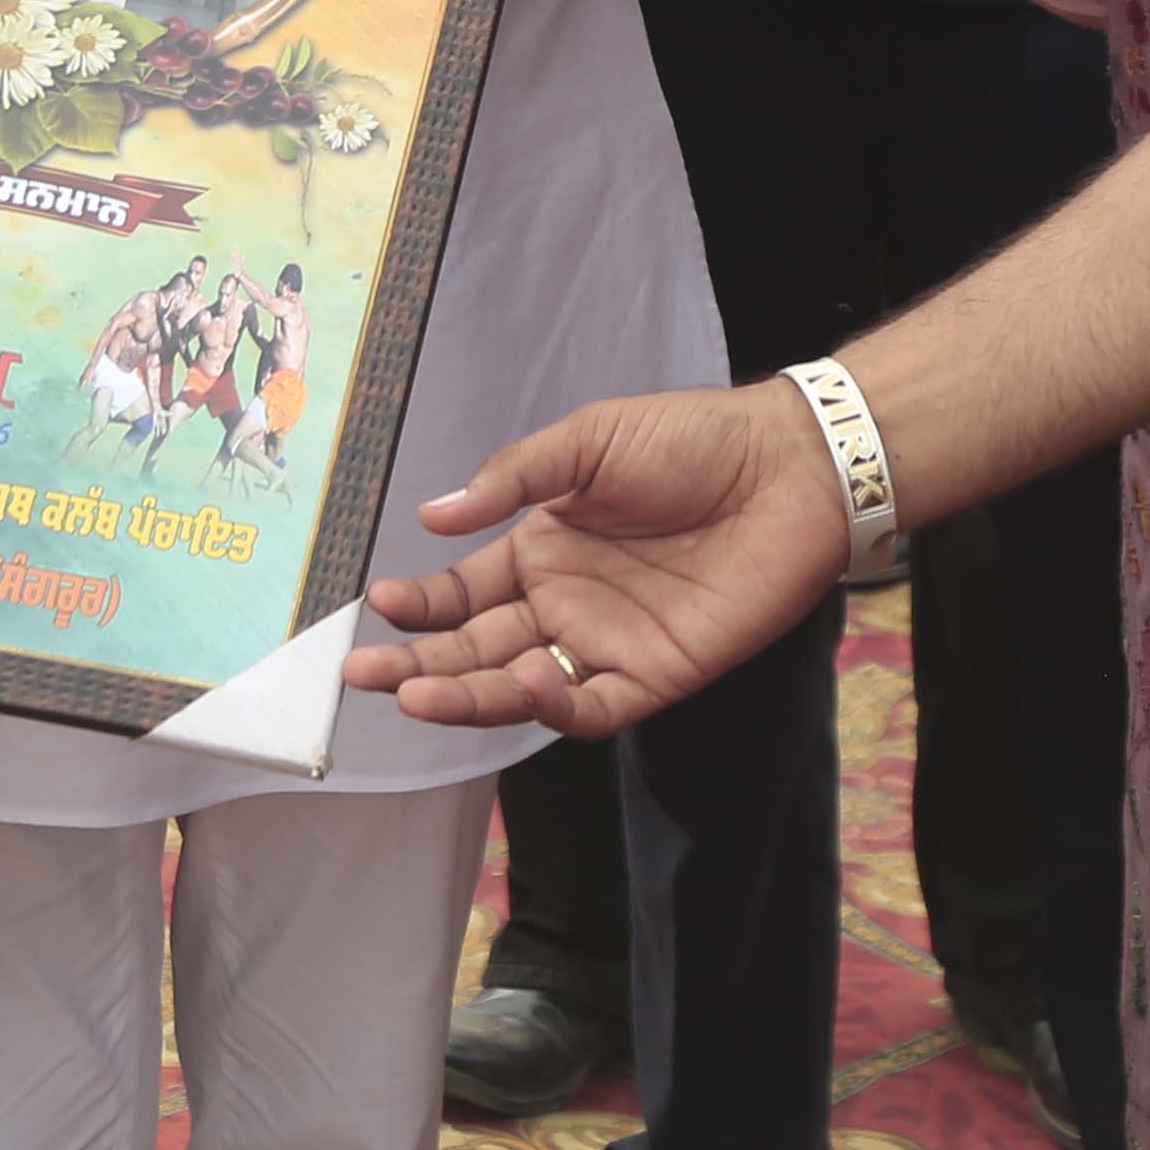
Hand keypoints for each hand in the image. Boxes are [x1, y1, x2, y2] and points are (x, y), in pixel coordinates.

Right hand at [348, 381, 847, 734]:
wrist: (788, 466)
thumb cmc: (690, 441)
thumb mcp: (590, 440)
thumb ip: (513, 479)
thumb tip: (431, 514)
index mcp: (541, 548)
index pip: (461, 592)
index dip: (417, 604)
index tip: (375, 605)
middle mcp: (564, 603)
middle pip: (476, 648)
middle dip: (418, 663)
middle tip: (362, 674)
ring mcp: (606, 644)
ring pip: (520, 688)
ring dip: (467, 695)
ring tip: (416, 694)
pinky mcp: (656, 675)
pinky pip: (592, 708)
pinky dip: (553, 707)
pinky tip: (520, 686)